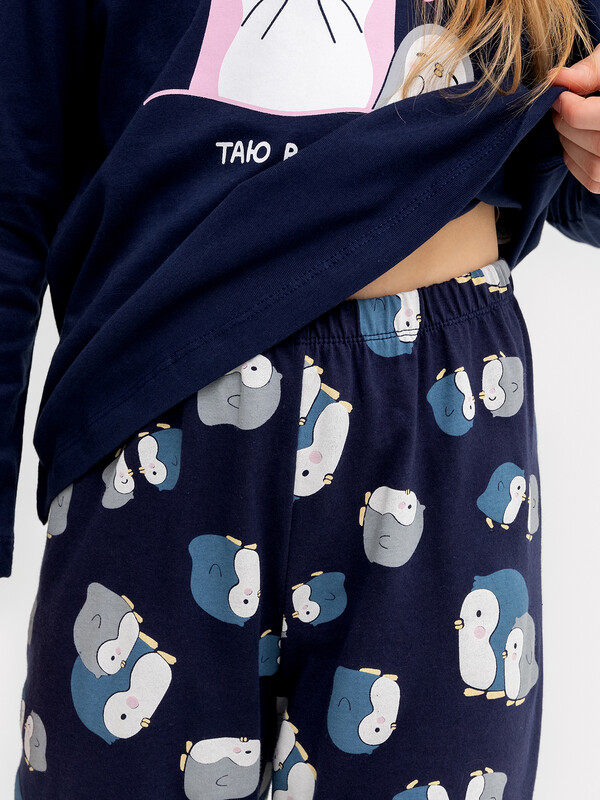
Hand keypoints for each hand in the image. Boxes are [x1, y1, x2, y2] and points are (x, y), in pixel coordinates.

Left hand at [549, 43, 599, 193]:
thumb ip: (592, 70)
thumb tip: (556, 78)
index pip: (598, 117)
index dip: (572, 108)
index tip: (560, 96)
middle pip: (596, 144)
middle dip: (568, 125)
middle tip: (560, 108)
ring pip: (594, 167)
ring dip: (569, 145)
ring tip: (568, 124)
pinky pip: (593, 180)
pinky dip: (575, 162)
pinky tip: (576, 141)